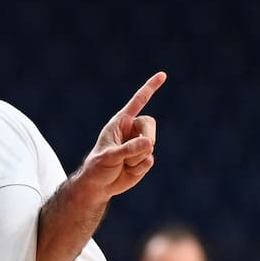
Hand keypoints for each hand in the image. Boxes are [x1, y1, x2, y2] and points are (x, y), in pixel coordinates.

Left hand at [77, 71, 165, 198]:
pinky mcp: (145, 158)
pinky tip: (127, 170)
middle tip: (129, 153)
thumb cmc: (97, 167)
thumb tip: (149, 142)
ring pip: (150, 145)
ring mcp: (140, 144)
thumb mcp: (108, 157)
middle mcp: (132, 131)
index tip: (162, 75)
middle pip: (150, 124)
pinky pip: (150, 161)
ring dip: (136, 158)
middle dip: (144, 139)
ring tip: (122, 163)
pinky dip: (138, 168)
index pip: (138, 102)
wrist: (98, 185)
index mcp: (120, 123)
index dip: (150, 88)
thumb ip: (128, 149)